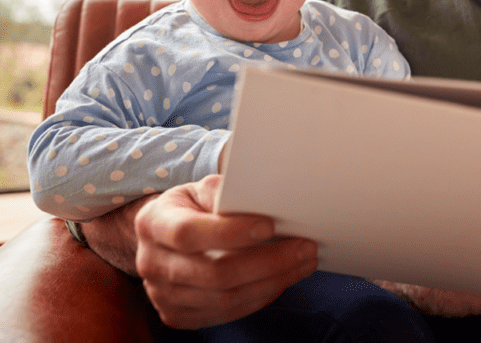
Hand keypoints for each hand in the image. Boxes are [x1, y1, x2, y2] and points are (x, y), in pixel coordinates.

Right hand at [134, 174, 318, 328]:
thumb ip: (224, 193)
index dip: (230, 232)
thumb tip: (260, 200)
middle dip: (267, 262)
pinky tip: (282, 280)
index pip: (189, 233)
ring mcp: (161, 295)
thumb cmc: (192, 207)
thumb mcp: (202, 188)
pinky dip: (259, 298)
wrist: (166, 237)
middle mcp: (151, 263)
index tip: (269, 225)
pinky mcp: (177, 316)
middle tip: (305, 247)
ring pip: (224, 299)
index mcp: (153, 223)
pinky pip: (225, 313)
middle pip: (214, 272)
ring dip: (272, 282)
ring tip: (303, 263)